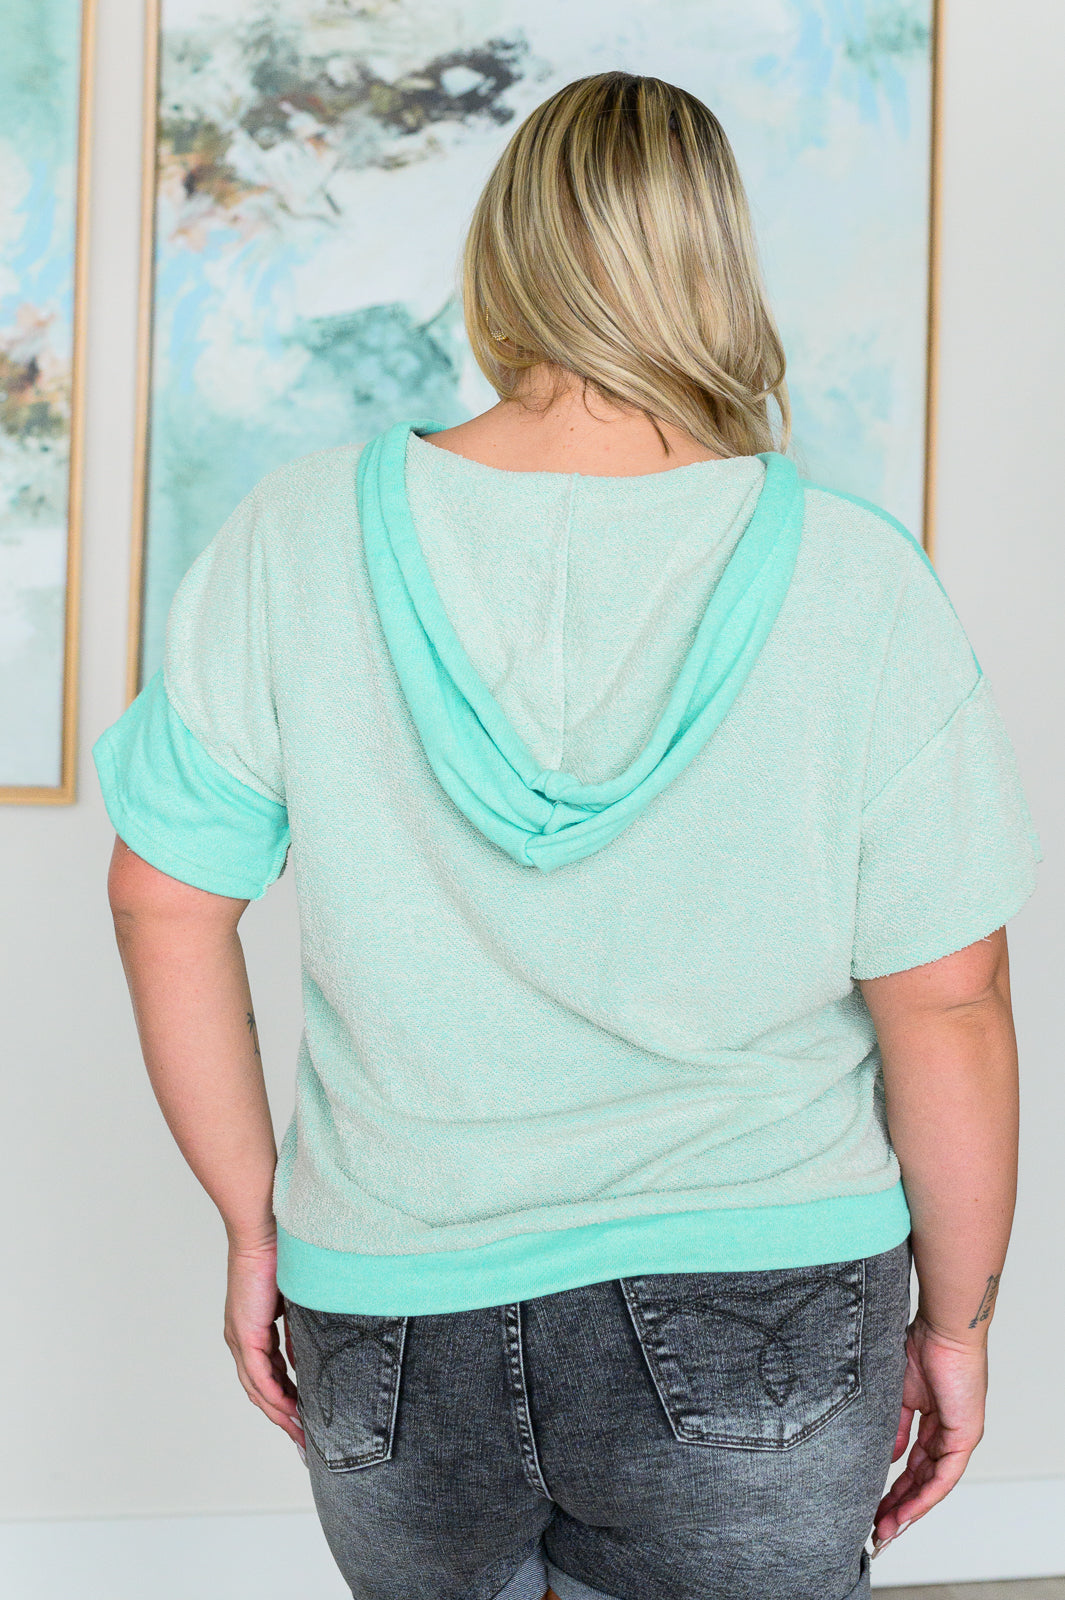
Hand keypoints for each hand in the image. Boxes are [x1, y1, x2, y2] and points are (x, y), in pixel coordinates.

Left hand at [224, 1236, 305, 1452]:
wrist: (263, 1234)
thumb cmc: (280, 1256)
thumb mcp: (294, 1302)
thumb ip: (298, 1331)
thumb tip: (307, 1358)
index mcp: (252, 1331)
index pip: (267, 1376)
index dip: (284, 1399)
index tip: (302, 1419)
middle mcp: (241, 1340)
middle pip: (259, 1391)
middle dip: (282, 1418)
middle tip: (303, 1441)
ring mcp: (241, 1338)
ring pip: (257, 1389)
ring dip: (278, 1414)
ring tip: (299, 1434)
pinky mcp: (245, 1334)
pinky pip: (259, 1375)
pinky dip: (273, 1395)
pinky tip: (289, 1410)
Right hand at [871, 1312, 986, 1554]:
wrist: (942, 1328)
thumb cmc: (920, 1345)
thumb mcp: (898, 1394)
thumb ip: (894, 1427)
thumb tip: (888, 1458)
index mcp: (931, 1420)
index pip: (913, 1463)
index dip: (894, 1485)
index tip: (873, 1503)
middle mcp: (947, 1433)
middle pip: (922, 1479)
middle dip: (898, 1504)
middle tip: (877, 1526)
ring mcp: (958, 1437)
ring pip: (933, 1484)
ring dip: (910, 1508)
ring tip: (886, 1527)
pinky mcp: (965, 1437)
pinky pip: (944, 1476)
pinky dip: (925, 1496)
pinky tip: (907, 1511)